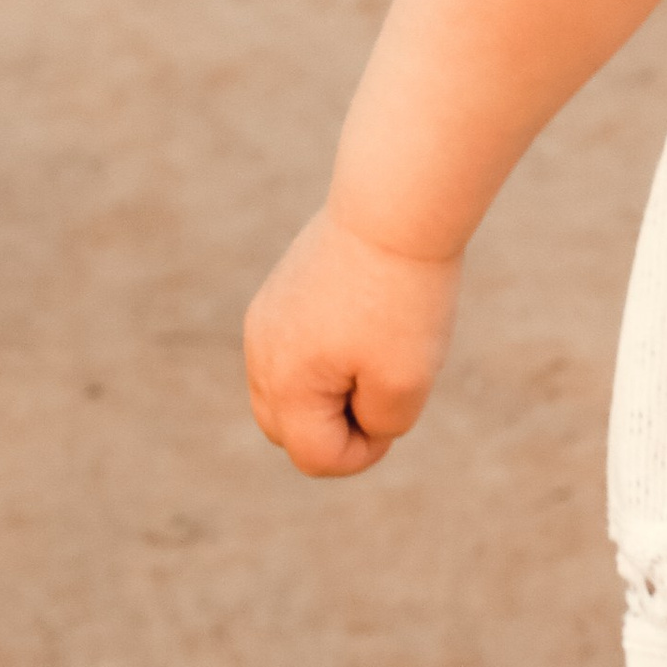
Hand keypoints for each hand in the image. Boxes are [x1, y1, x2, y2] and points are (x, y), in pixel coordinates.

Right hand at [244, 205, 461, 476]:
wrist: (394, 209)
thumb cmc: (404, 299)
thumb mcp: (406, 382)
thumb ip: (377, 425)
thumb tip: (356, 425)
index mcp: (285, 384)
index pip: (315, 456)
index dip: (366, 451)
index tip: (400, 407)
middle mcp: (261, 355)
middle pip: (289, 431)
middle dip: (339, 425)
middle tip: (386, 382)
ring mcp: (264, 322)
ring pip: (289, 391)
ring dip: (331, 390)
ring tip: (376, 349)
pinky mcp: (277, 295)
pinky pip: (293, 350)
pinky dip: (326, 356)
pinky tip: (365, 321)